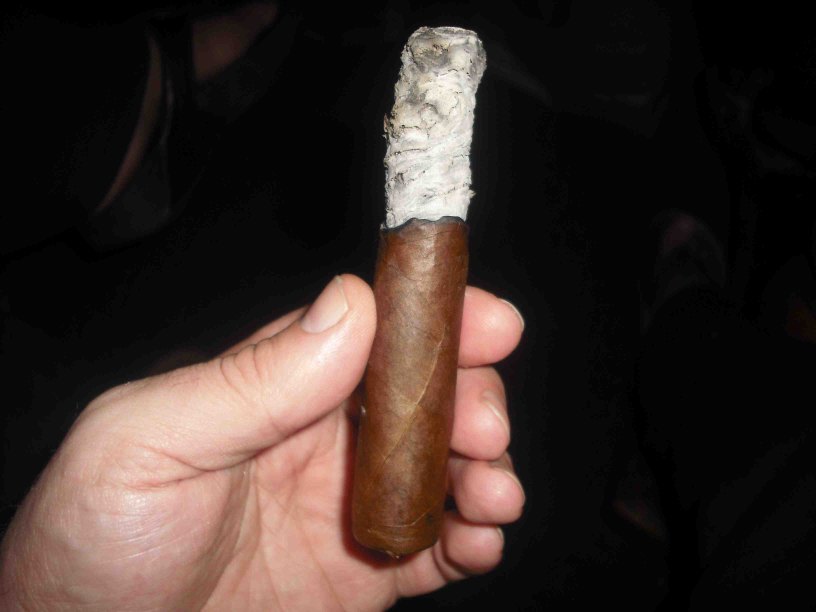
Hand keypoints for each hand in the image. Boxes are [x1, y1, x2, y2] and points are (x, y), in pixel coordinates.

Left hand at [0, 275, 523, 609]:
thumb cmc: (97, 541)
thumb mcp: (151, 440)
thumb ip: (251, 378)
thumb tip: (350, 305)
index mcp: (276, 386)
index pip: (372, 332)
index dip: (436, 320)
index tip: (491, 322)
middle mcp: (323, 437)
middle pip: (424, 397)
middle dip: (471, 399)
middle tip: (483, 426)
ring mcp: (351, 504)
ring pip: (445, 467)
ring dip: (486, 469)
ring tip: (493, 494)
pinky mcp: (367, 573)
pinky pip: (439, 546)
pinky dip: (475, 537)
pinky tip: (480, 540)